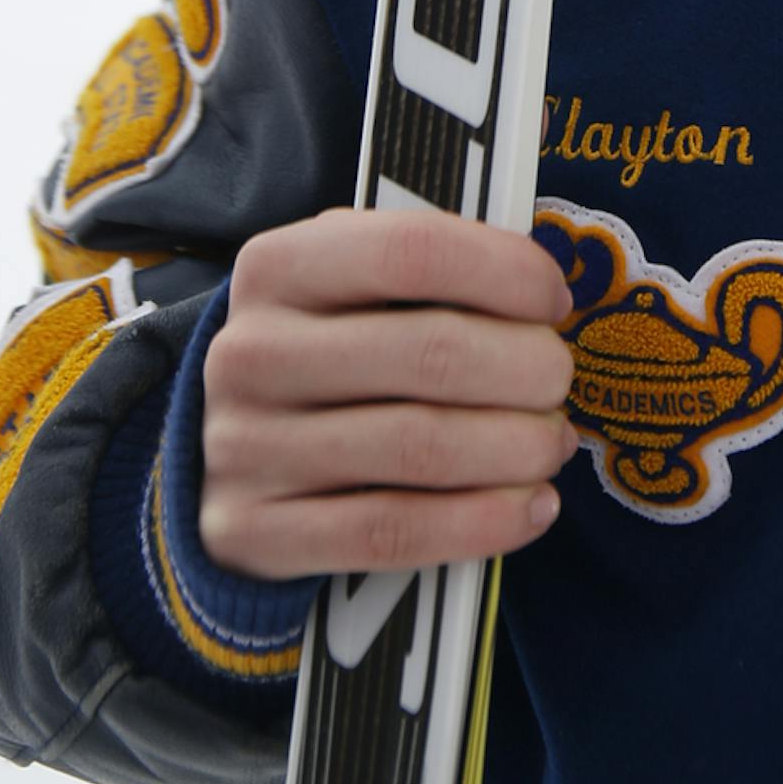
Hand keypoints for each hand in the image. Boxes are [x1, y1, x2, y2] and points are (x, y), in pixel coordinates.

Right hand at [200, 207, 576, 579]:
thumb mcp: (351, 287)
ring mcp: (246, 447)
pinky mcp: (254, 533)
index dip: (507, 273)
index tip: (555, 300)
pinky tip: (532, 508)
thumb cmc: (324, 353)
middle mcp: (251, 353)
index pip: (414, 250)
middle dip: (528, 368)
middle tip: (559, 382)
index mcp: (278, 266)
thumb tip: (546, 296)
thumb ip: (433, 276)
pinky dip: (483, 522)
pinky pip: (393, 532)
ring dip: (517, 448)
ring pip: (421, 448)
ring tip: (553, 445)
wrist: (223, 449)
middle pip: (432, 354)